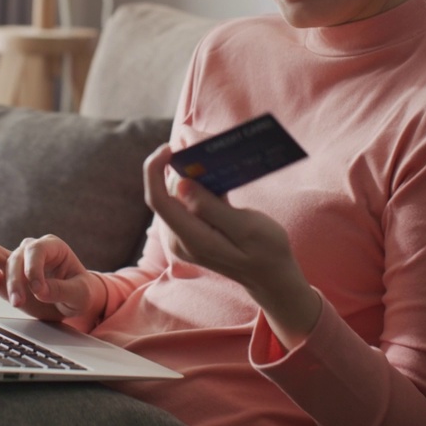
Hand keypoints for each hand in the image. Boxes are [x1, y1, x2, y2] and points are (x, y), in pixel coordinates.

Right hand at [0, 235, 105, 321]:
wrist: (71, 302)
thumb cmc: (79, 292)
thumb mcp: (80, 293)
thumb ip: (62, 290)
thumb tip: (40, 291)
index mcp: (52, 247)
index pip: (36, 249)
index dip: (33, 268)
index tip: (38, 290)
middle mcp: (30, 249)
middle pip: (14, 256)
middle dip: (15, 281)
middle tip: (18, 302)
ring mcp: (13, 261)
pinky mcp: (2, 276)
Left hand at [143, 143, 321, 344]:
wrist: (270, 277)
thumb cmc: (265, 251)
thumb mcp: (246, 227)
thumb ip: (211, 208)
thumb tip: (181, 184)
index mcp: (191, 238)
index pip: (158, 200)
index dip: (155, 170)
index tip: (169, 148)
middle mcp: (179, 240)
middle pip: (165, 195)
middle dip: (178, 169)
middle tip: (203, 152)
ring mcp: (182, 238)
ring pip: (174, 197)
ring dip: (189, 178)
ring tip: (211, 165)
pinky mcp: (189, 234)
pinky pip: (184, 204)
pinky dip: (195, 188)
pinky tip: (213, 182)